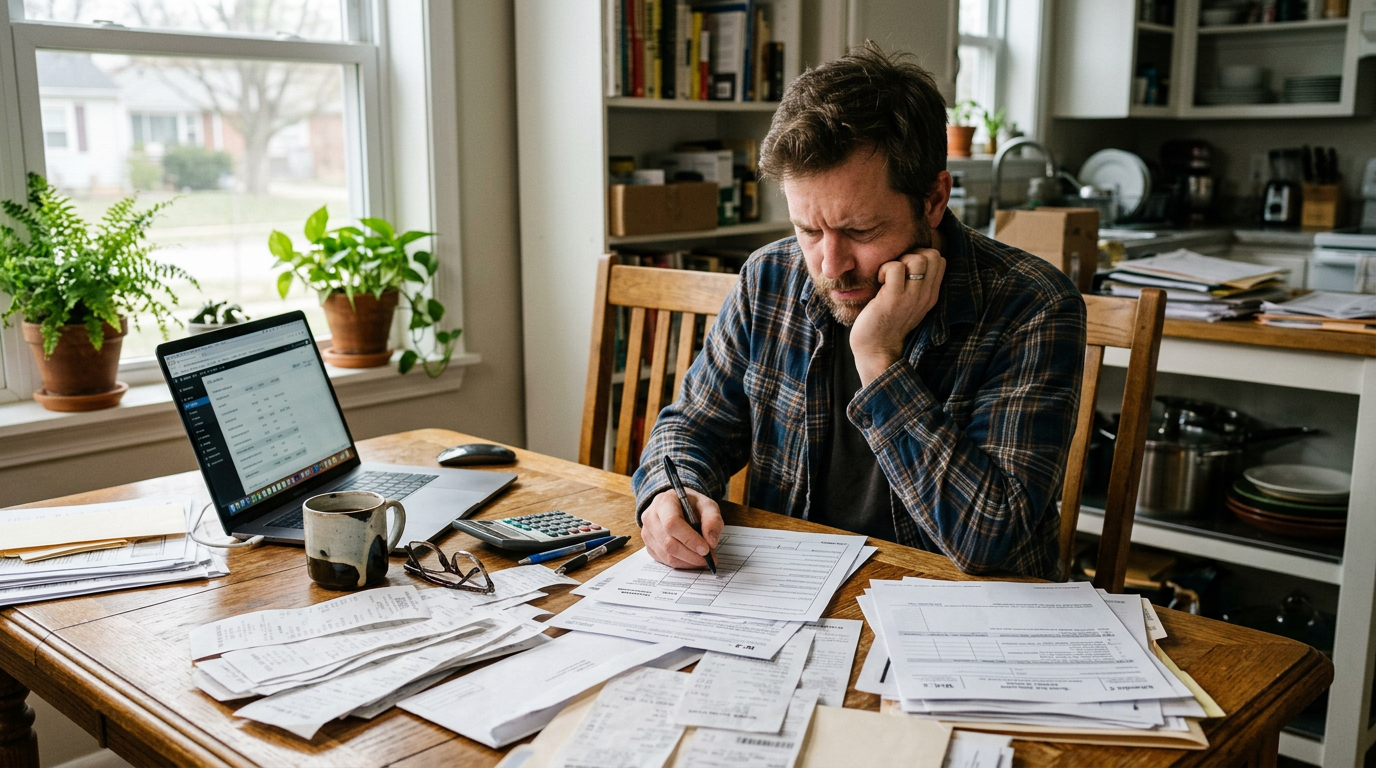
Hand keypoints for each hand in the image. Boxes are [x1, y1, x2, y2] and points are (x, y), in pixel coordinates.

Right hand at [641, 487, 722, 568]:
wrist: (677, 506)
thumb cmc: (692, 505)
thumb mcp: (707, 505)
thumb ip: (712, 520)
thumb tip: (711, 542)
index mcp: (664, 502)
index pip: (672, 523)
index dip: (689, 539)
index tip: (706, 549)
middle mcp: (651, 517)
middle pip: (668, 543)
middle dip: (691, 555)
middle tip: (709, 558)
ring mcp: (647, 533)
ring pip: (666, 555)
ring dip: (688, 561)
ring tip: (703, 559)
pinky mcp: (649, 546)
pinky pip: (664, 561)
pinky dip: (681, 564)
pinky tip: (692, 559)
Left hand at [849, 249, 945, 384]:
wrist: (876, 350)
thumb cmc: (886, 322)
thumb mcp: (908, 302)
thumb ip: (915, 283)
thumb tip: (909, 257)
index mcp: (931, 295)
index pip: (939, 260)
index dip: (921, 255)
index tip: (905, 268)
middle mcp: (925, 295)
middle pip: (933, 255)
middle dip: (912, 253)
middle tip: (897, 270)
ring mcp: (911, 297)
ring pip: (918, 259)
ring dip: (899, 260)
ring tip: (888, 276)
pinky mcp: (893, 299)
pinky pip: (895, 268)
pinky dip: (885, 268)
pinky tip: (879, 281)